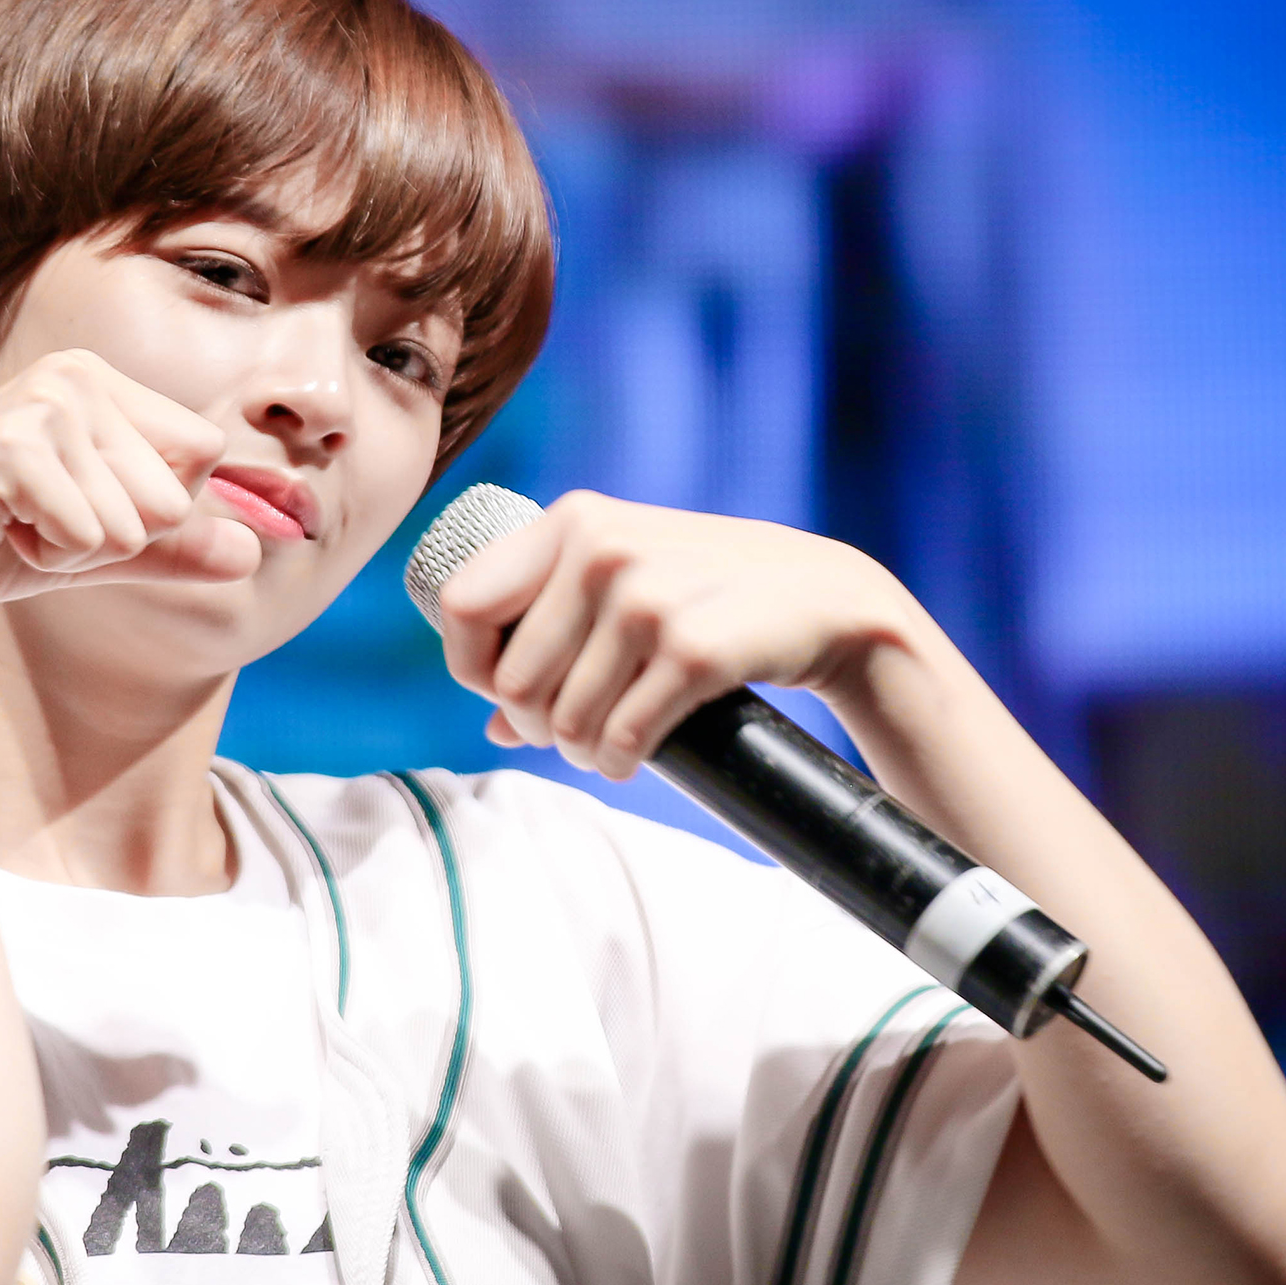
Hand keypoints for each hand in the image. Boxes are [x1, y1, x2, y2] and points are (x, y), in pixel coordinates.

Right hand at [0, 349, 257, 607]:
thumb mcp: (99, 544)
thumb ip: (174, 548)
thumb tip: (255, 553)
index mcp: (104, 380)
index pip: (203, 454)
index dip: (155, 507)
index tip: (82, 504)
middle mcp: (78, 376)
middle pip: (175, 494)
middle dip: (116, 536)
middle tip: (44, 519)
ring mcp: (45, 405)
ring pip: (132, 523)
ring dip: (78, 548)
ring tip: (19, 523)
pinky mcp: (14, 448)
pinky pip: (89, 536)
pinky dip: (49, 555)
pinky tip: (0, 530)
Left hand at [430, 490, 906, 778]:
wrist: (823, 595)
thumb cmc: (708, 592)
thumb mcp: (625, 583)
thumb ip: (553, 635)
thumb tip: (493, 725)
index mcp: (571, 521)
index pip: (461, 607)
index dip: (473, 667)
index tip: (508, 689)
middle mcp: (600, 549)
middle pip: (513, 682)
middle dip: (538, 727)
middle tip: (574, 732)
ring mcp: (647, 598)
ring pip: (564, 722)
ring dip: (583, 752)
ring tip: (608, 744)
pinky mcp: (692, 649)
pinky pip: (621, 739)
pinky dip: (620, 763)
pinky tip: (634, 756)